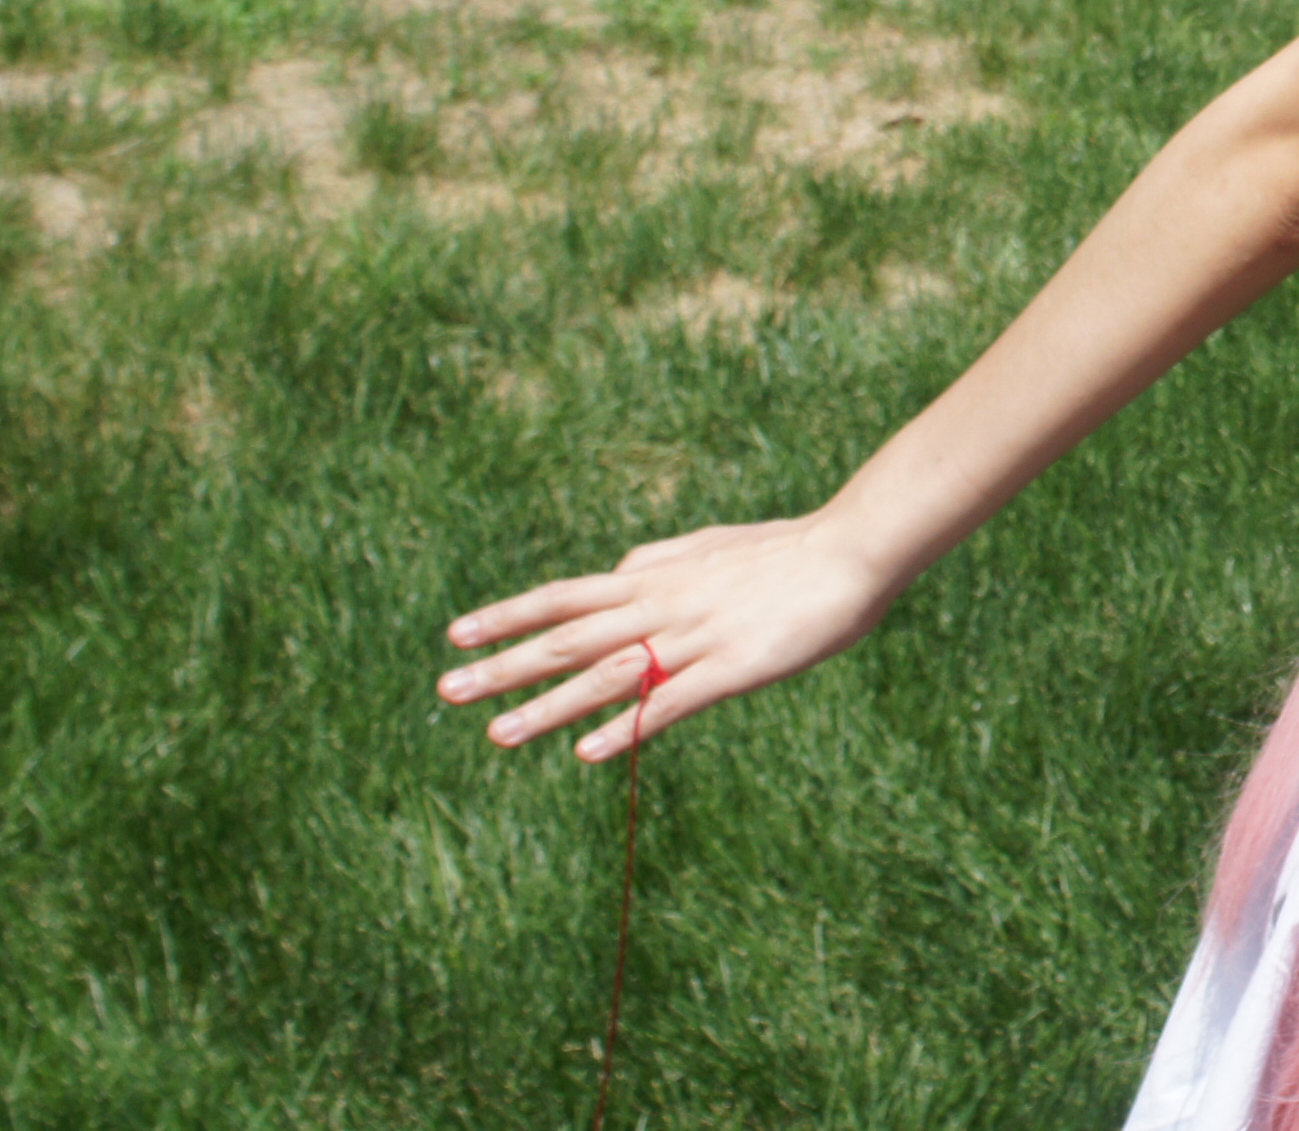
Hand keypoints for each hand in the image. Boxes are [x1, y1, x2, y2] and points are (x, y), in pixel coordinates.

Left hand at [436, 510, 901, 760]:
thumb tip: (617, 571)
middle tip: (446, 690)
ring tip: (498, 734)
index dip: (509, 615)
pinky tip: (589, 753)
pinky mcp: (732, 668)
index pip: (564, 596)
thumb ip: (659, 562)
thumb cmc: (786, 549)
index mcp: (654, 576)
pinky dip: (626, 727)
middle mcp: (661, 605)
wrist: (852, 550)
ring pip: (608, 674)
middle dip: (505, 665)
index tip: (456, 633)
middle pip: (569, 637)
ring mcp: (694, 637)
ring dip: (549, 706)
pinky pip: (670, 703)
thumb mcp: (709, 546)